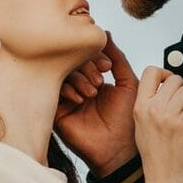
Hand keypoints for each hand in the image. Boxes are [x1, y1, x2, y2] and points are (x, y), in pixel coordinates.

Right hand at [55, 32, 138, 176]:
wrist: (120, 149)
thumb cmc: (127, 119)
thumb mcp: (128, 83)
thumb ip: (118, 58)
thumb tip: (106, 34)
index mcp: (94, 78)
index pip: (85, 56)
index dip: (94, 56)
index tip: (107, 66)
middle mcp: (78, 86)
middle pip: (72, 62)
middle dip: (86, 67)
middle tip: (100, 81)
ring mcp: (66, 99)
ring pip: (62, 74)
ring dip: (79, 78)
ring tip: (93, 92)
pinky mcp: (56, 112)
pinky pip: (54, 91)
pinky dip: (68, 89)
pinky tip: (80, 99)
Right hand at [134, 67, 182, 182]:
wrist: (165, 181)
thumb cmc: (157, 156)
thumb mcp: (142, 127)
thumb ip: (149, 104)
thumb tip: (166, 81)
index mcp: (139, 108)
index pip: (150, 71)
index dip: (164, 74)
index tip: (169, 84)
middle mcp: (151, 109)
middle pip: (174, 79)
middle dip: (182, 90)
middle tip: (181, 108)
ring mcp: (168, 116)